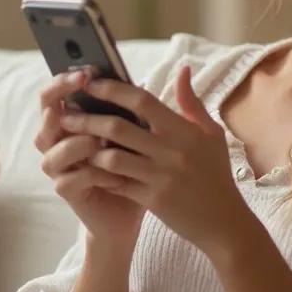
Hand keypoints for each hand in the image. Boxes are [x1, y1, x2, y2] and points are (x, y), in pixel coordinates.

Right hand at [35, 68, 145, 251]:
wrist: (131, 209)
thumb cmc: (130, 164)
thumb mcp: (132, 133)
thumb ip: (126, 109)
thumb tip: (135, 79)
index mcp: (68, 122)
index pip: (54, 93)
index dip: (64, 80)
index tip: (86, 69)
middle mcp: (55, 141)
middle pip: (46, 113)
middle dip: (61, 96)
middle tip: (83, 85)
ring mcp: (58, 167)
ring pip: (53, 149)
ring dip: (78, 142)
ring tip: (100, 140)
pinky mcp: (66, 191)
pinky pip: (70, 179)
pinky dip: (92, 174)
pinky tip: (115, 175)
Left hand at [60, 65, 255, 255]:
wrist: (224, 222)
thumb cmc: (216, 174)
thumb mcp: (210, 134)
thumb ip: (191, 102)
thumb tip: (181, 69)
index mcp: (184, 130)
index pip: (142, 101)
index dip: (113, 89)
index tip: (91, 82)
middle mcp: (172, 151)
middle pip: (119, 127)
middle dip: (88, 118)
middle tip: (67, 113)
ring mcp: (161, 177)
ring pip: (112, 157)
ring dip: (88, 148)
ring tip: (71, 141)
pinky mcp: (153, 200)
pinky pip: (117, 183)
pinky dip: (99, 175)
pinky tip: (86, 167)